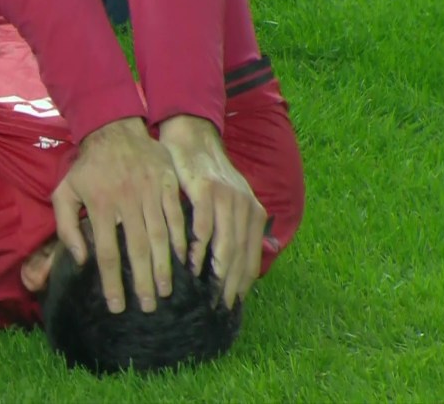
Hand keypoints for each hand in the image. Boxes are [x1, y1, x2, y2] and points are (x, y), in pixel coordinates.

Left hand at [52, 118, 187, 313]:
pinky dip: (182, 240)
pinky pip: (177, 216)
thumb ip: (66, 227)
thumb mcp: (64, 193)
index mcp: (99, 204)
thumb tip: (81, 260)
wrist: (114, 130)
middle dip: (144, 282)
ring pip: (160, 236)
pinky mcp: (167, 183)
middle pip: (137, 249)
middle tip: (149, 307)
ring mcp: (149, 190)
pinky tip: (183, 260)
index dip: (113, 282)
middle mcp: (126, 199)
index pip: (106, 252)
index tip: (116, 307)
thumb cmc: (86, 168)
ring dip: (165, 267)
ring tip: (167, 291)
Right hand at [159, 115, 267, 308]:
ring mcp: (228, 198)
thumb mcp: (228, 199)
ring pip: (226, 244)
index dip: (243, 281)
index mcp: (253, 211)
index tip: (233, 302)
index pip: (252, 255)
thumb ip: (232, 226)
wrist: (191, 137)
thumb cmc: (203, 174)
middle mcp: (245, 205)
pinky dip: (198, 248)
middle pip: (240, 254)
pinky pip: (205, 226)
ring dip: (217, 272)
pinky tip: (190, 264)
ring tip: (207, 292)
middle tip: (218, 306)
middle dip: (230, 283)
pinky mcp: (207, 190)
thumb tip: (233, 260)